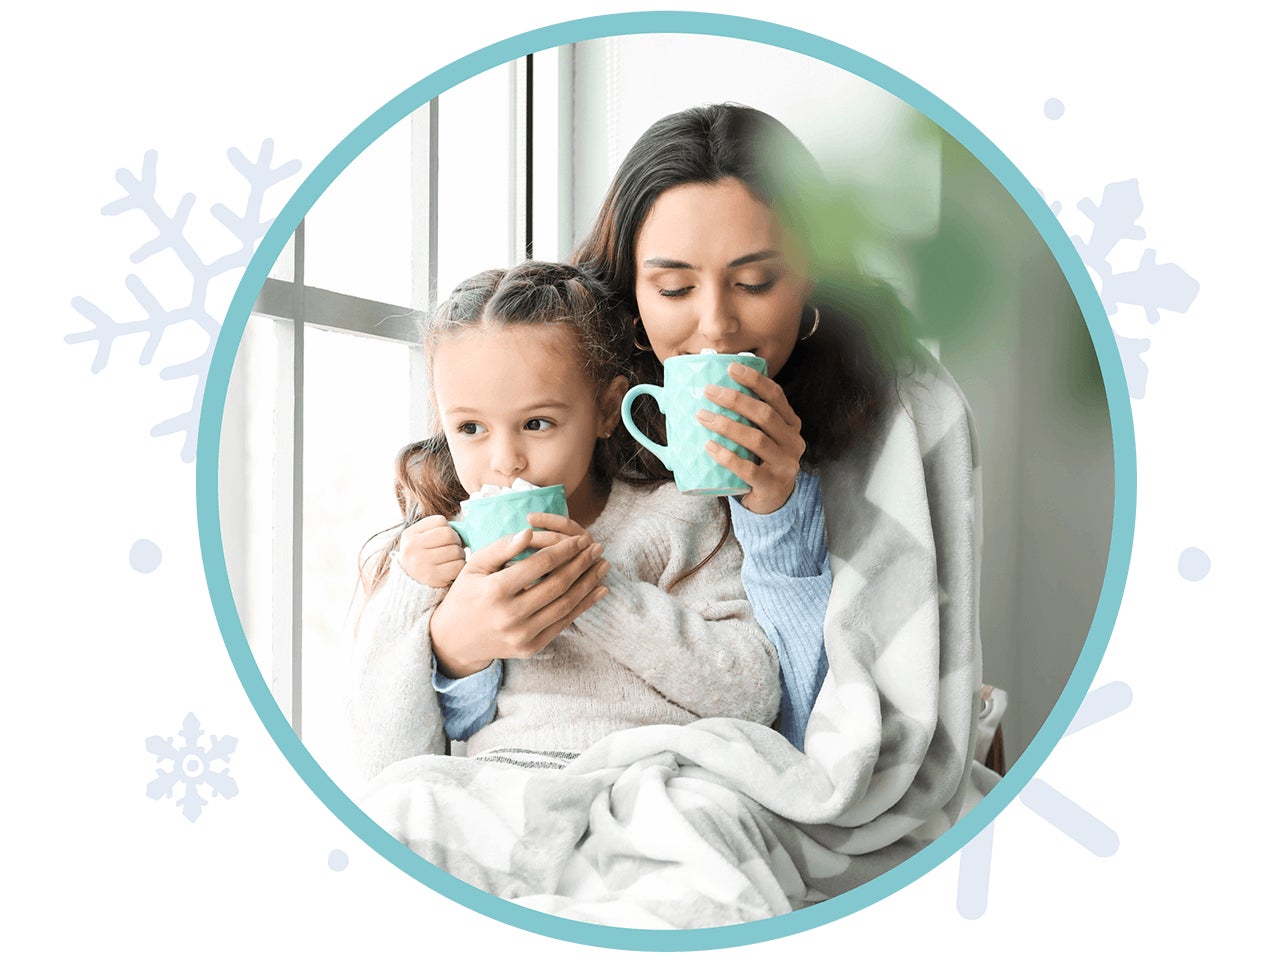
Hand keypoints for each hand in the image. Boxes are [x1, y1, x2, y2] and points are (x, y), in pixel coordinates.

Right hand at [398, 515, 465, 587]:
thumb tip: (466, 527)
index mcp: (410, 534)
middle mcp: (413, 547)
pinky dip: (459, 566)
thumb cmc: (424, 556)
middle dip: (456, 541)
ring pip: (456, 550)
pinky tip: (452, 569)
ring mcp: (422, 562)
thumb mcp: (422, 539)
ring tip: (451, 559)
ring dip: (459, 555)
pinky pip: (458, 565)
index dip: (447, 528)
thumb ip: (439, 530)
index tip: (443, 538)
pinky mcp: (433, 577)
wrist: (413, 583)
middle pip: (449, 534)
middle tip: (451, 549)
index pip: (440, 521)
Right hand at [429, 526, 609, 677]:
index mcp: (495, 591)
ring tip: (602, 566)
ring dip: (588, 583)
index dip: (564, 550)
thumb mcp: (475, 566)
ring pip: (565, 605)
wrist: (455, 640)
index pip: (539, 565)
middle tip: (597, 548)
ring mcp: (522, 635)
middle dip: (581, 563)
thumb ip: (501, 548)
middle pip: (557, 585)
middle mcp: (510, 616)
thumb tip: (529, 532)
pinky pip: (563, 624)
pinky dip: (584, 606)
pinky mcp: (530, 648)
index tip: (580, 539)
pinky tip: (598, 590)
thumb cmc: (465, 595)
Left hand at [696, 362, 805, 514]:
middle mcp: (793, 441)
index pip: (776, 396)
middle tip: (708, 391)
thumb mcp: (762, 436)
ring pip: (756, 439)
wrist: (773, 500)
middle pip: (764, 414)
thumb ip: (747, 418)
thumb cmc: (760, 461)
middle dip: (734, 399)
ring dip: (727, 425)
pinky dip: (728, 456)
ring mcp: (785, 464)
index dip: (755, 380)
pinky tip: (710, 447)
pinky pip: (749, 469)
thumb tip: (709, 391)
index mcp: (791, 424)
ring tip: (702, 416)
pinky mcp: (773, 484)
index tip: (731, 367)